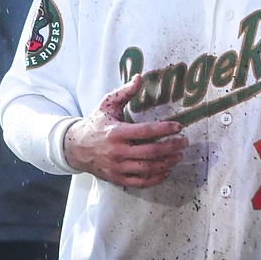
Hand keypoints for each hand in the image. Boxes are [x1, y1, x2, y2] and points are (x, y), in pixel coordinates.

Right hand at [63, 75, 187, 187]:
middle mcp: (118, 151)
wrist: (76, 147)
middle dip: (171, 147)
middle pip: (151, 152)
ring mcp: (117, 167)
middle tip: (184, 142)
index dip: (164, 129)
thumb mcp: (107, 104)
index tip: (178, 127)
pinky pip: (140, 182)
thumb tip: (139, 77)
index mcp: (117, 132)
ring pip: (148, 168)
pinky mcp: (117, 178)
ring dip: (167, 163)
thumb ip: (125, 92)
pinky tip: (166, 171)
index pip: (146, 131)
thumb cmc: (96, 123)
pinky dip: (156, 179)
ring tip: (179, 155)